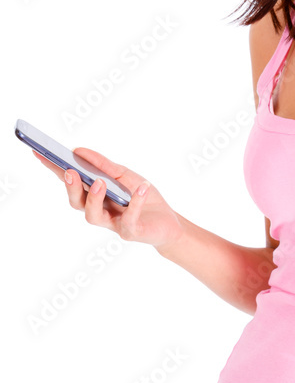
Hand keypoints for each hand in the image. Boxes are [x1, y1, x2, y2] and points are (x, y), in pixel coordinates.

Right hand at [32, 146, 182, 249]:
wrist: (168, 222)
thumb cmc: (142, 196)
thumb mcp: (125, 176)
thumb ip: (104, 166)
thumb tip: (78, 150)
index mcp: (94, 195)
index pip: (71, 181)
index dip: (53, 169)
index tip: (38, 152)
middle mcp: (99, 211)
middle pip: (77, 202)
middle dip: (71, 187)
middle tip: (70, 171)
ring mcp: (113, 224)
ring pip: (93, 216)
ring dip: (95, 198)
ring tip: (100, 182)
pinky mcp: (131, 232)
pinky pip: (129, 218)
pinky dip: (135, 202)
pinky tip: (140, 187)